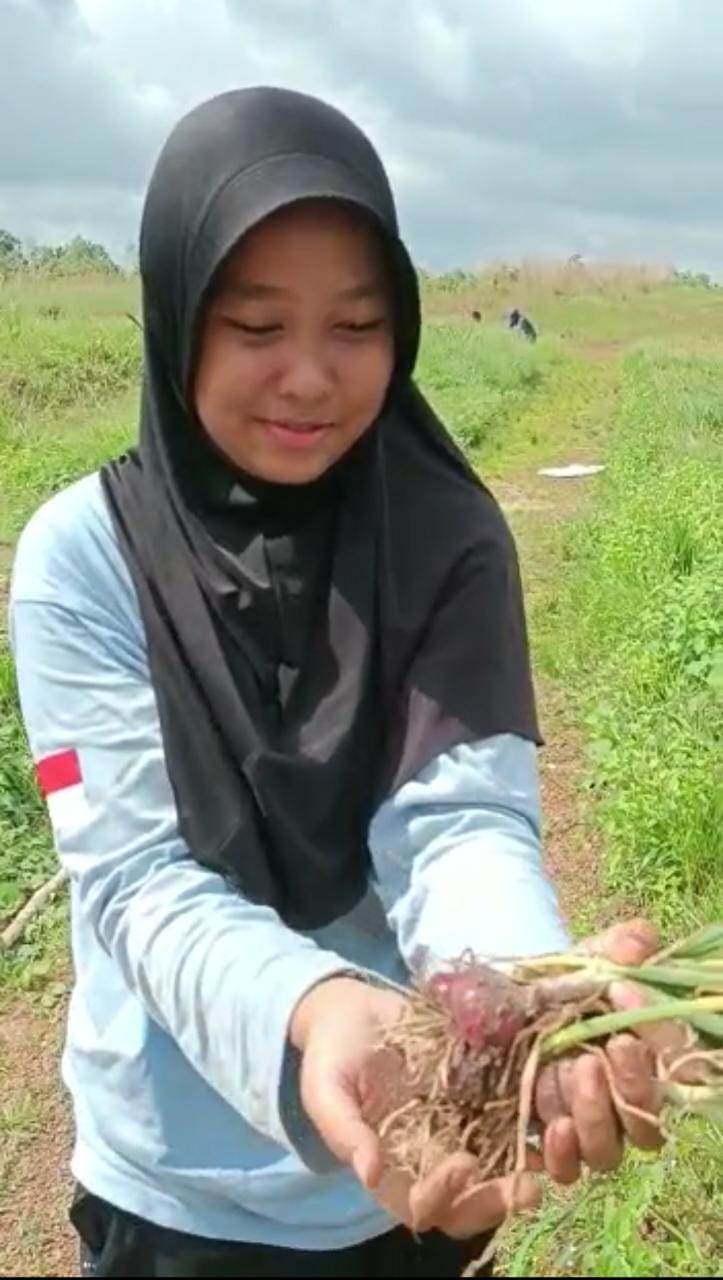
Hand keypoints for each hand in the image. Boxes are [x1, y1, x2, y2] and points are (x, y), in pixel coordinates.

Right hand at [290, 977, 539, 1236]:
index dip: (444, 1195)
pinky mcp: (482, 1093)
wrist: (352, 1009)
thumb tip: (370, 1174)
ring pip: (500, 1165)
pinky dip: (534, 1118)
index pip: (422, 1205)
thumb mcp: (325, 1089)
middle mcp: (431, 1158)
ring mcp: (461, 1128)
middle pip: (471, 1201)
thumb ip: (343, 1131)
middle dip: (499, 1199)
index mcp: (392, 1169)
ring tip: (553, 1150)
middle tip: (527, 1186)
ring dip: (527, 1165)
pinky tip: (555, 1105)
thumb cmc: (332, 1052)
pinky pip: (511, 1116)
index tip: (462, 1163)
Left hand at [534, 918, 686, 1183]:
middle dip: (631, 1082)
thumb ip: (616, 947)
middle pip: (646, 1121)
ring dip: (595, 1117)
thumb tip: (639, 940)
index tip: (623, 988)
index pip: (672, 1063)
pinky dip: (562, 1156)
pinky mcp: (549, 1147)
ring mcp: (587, 1128)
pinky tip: (552, 1127)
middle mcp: (621, 1102)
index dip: (658, 1032)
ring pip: (608, 1150)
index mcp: (643, 1058)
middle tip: (607, 1046)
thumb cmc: (557, 985)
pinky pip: (565, 1170)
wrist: (503, 1007)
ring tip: (573, 1073)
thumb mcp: (584, 959)